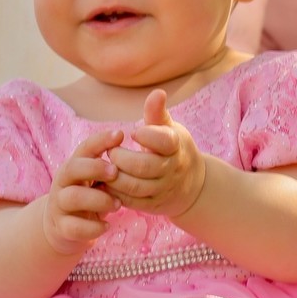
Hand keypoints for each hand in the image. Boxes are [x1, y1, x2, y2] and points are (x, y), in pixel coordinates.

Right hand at [42, 126, 123, 255]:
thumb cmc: (88, 197)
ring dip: (98, 199)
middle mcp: (63, 182)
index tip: (121, 135)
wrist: (64, 229)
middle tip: (116, 173)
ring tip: (117, 205)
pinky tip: (107, 226)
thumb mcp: (96, 180)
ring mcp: (60, 205)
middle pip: (72, 167)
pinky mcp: (62, 227)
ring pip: (73, 197)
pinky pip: (74, 227)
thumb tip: (132, 145)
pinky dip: (92, 227)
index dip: (101, 140)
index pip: (84, 148)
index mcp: (74, 166)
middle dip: (95, 168)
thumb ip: (109, 165)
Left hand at [104, 90, 206, 219]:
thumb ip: (157, 113)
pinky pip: (131, 202)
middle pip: (144, 166)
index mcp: (176, 146)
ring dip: (115, 177)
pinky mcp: (153, 205)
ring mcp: (163, 189)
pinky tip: (107, 182)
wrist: (189, 183)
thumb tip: (157, 92)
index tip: (132, 132)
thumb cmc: (172, 149)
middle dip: (121, 158)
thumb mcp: (168, 129)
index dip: (146, 135)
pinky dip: (116, 192)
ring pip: (135, 186)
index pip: (164, 141)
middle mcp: (172, 169)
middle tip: (111, 151)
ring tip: (106, 166)